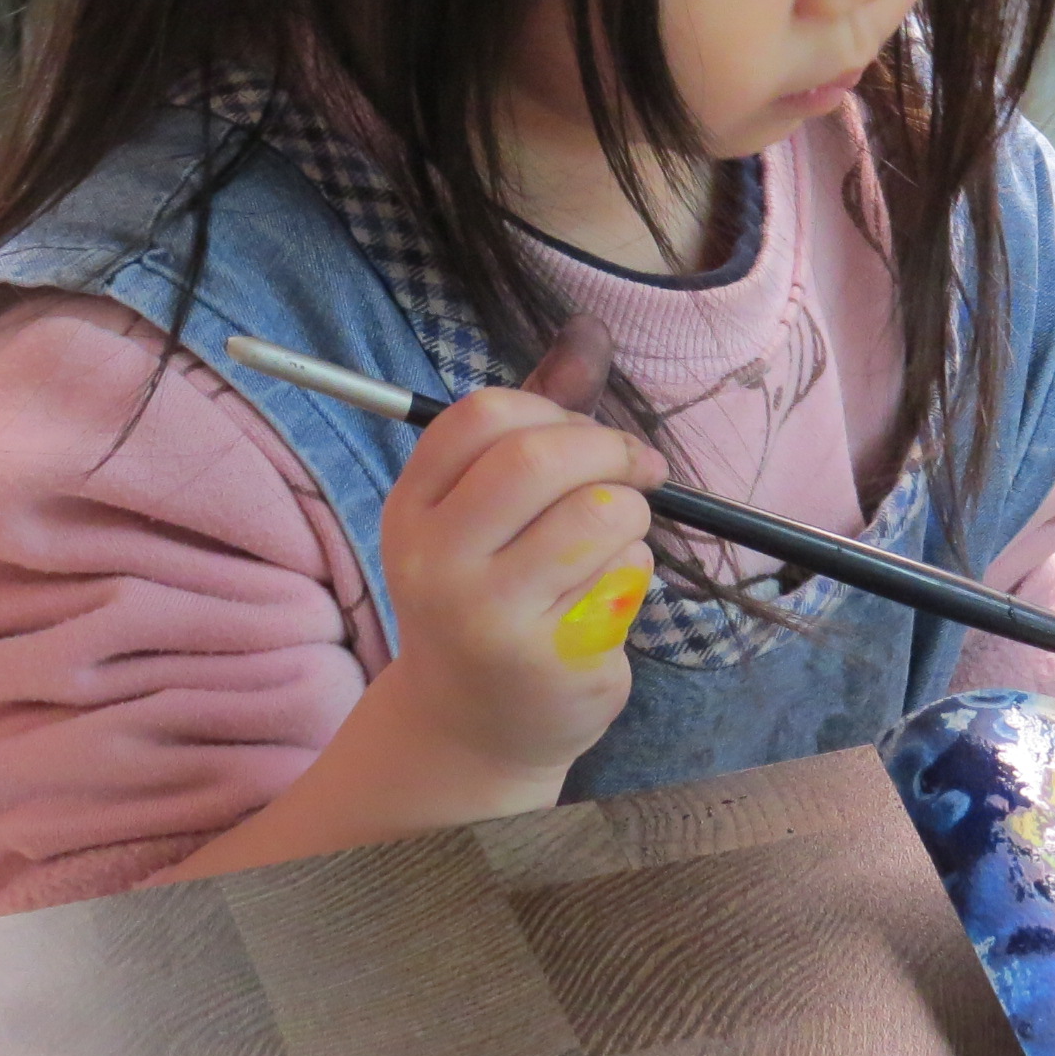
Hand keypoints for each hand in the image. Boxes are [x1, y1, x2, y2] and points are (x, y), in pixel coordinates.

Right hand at [372, 316, 664, 801]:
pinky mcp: (549, 661)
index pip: (481, 415)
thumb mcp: (488, 508)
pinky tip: (602, 600)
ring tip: (612, 544)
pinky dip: (635, 573)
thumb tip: (590, 329)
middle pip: (541, 458)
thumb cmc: (491, 592)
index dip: (554, 410)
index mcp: (412, 510)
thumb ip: (538, 419)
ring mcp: (489, 618)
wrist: (472, 726)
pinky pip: (627, 577)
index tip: (589, 433)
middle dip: (611, 450)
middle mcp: (436, 563)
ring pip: (600, 515)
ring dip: (632, 518)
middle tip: (642, 470)